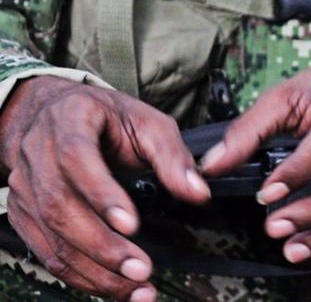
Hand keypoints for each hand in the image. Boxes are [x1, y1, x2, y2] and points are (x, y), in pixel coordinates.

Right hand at [0, 76, 210, 300]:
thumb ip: (172, 157)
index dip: (102, 194)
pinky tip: (111, 285)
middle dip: (102, 245)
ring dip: (93, 269)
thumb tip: (198, 192)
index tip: (132, 224)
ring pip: (52, 235)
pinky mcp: (24, 213)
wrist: (54, 115)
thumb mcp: (146, 123)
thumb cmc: (105, 117)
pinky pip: (47, 251)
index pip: (78, 159)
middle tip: (140, 269)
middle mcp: (39, 153)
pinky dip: (79, 274)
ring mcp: (26, 185)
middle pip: (61, 205)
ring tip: (134, 287)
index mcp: (70, 120)